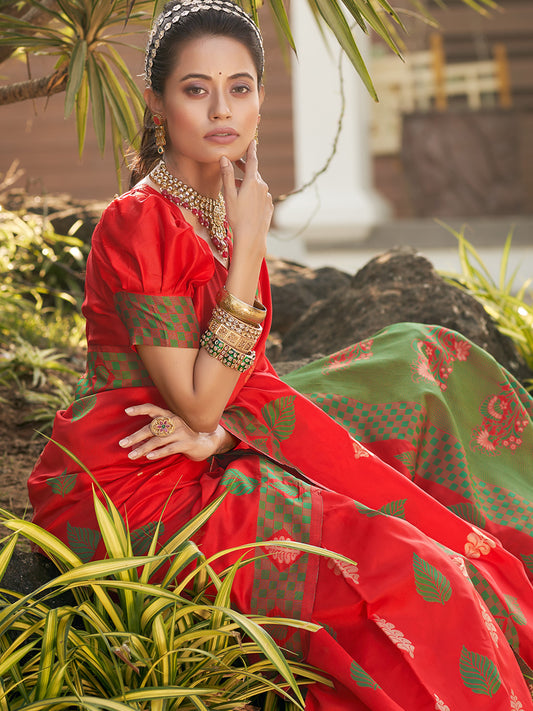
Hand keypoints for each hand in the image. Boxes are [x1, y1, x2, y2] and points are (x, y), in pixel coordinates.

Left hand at [119, 404, 234, 461]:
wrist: (205, 443)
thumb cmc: (182, 437)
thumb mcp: (169, 432)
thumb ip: (153, 435)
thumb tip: (134, 445)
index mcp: (169, 415)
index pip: (153, 409)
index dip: (140, 409)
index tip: (127, 411)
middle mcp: (174, 421)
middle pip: (151, 428)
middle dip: (135, 436)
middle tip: (122, 444)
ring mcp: (181, 432)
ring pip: (158, 440)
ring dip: (143, 448)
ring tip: (131, 456)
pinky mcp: (186, 443)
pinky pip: (169, 448)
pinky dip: (158, 453)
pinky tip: (149, 457)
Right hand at [220, 140, 272, 259]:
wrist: (252, 237)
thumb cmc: (237, 217)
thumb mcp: (229, 195)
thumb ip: (227, 175)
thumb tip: (224, 159)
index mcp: (252, 181)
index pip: (252, 160)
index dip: (251, 150)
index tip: (252, 141)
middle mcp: (263, 187)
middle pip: (253, 173)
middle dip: (244, 168)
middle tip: (236, 164)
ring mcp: (267, 197)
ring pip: (257, 185)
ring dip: (247, 183)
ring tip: (235, 188)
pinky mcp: (269, 206)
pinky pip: (261, 196)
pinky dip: (253, 194)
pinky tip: (246, 202)